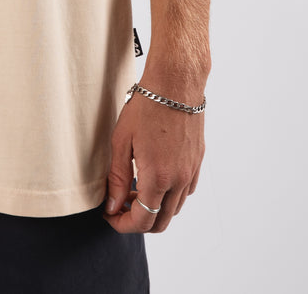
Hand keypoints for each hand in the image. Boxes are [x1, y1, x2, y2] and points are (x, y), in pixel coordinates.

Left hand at [102, 90, 204, 233]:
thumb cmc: (147, 106)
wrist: (175, 83)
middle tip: (120, 203)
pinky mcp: (197, 161)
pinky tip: (154, 176)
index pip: (143, 220)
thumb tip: (112, 206)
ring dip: (154, 207)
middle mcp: (179, 180)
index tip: (110, 216)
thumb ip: (117, 178)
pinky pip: (185, 191)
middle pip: (161, 221)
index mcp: (158, 177)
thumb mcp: (121, 141)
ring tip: (134, 187)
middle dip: (137, 220)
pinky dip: (169, 194)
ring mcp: (191, 171)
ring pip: (174, 208)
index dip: (123, 224)